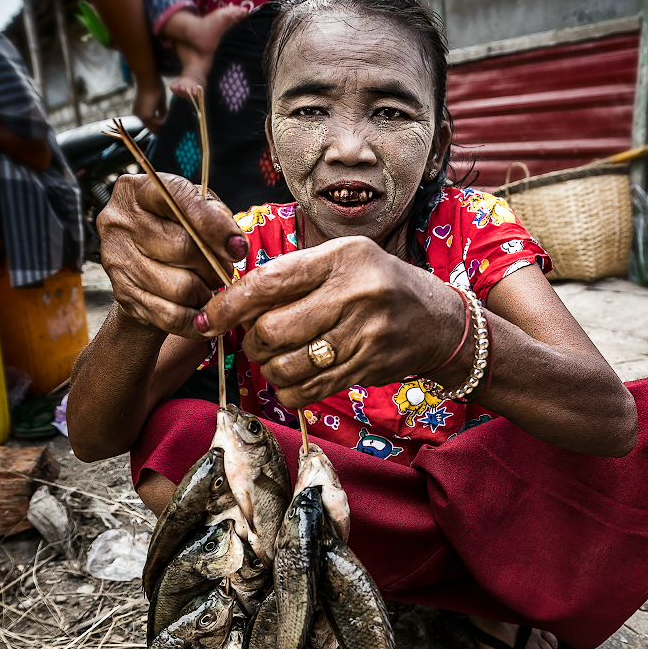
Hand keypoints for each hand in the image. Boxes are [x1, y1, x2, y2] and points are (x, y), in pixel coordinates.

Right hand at [97, 173, 246, 333]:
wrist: (141, 265)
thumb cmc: (174, 230)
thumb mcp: (195, 209)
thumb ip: (215, 216)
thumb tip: (234, 245)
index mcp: (138, 190)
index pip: (177, 198)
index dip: (213, 225)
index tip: (237, 247)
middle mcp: (119, 221)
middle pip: (181, 248)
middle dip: (212, 265)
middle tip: (222, 271)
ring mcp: (117, 259)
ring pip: (180, 288)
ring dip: (204, 293)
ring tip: (207, 287)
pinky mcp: (123, 294)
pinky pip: (170, 315)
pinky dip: (194, 319)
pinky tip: (200, 312)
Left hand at [133, 77, 167, 132]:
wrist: (147, 78)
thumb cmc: (152, 86)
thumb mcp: (157, 102)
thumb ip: (160, 112)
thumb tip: (165, 119)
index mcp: (139, 112)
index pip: (151, 124)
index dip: (160, 123)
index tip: (168, 116)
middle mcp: (139, 116)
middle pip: (153, 128)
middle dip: (162, 125)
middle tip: (170, 118)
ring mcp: (142, 117)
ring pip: (156, 127)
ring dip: (164, 122)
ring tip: (169, 113)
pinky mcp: (147, 116)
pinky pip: (158, 124)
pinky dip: (164, 120)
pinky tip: (167, 111)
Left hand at [199, 237, 467, 407]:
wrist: (437, 321)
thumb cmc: (380, 284)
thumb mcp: (344, 259)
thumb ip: (295, 274)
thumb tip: (237, 298)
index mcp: (341, 258)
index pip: (269, 282)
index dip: (230, 304)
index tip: (209, 316)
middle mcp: (353, 294)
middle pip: (271, 330)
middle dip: (252, 341)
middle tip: (257, 339)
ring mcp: (361, 335)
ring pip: (286, 366)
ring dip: (269, 368)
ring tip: (277, 359)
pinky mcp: (365, 368)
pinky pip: (307, 390)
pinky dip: (289, 390)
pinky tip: (293, 379)